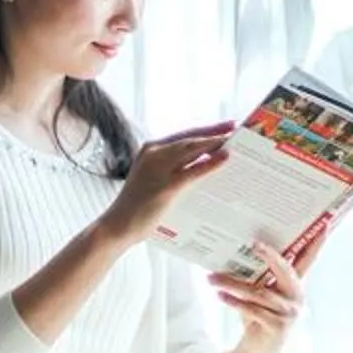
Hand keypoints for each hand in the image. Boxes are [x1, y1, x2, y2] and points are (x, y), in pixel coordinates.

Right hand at [98, 124, 235, 243]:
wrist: (117, 225)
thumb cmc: (136, 207)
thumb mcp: (152, 180)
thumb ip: (171, 171)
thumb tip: (199, 165)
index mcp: (149, 150)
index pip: (183, 136)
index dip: (205, 130)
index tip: (224, 126)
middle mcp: (153, 154)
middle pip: (190, 138)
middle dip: (214, 132)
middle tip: (235, 127)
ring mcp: (158, 168)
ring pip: (192, 149)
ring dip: (215, 143)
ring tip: (234, 140)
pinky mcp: (165, 186)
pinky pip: (193, 171)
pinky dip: (211, 163)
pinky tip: (224, 158)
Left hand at [213, 231, 324, 342]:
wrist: (259, 348)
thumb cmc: (259, 314)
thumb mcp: (259, 292)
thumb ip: (257, 275)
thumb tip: (235, 249)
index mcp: (294, 284)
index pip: (308, 260)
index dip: (317, 243)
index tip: (325, 225)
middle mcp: (296, 297)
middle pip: (285, 271)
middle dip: (270, 256)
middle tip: (253, 243)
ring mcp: (289, 313)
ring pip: (260, 293)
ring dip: (233, 284)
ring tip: (212, 278)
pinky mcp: (278, 326)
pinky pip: (253, 310)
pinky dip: (234, 302)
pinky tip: (220, 296)